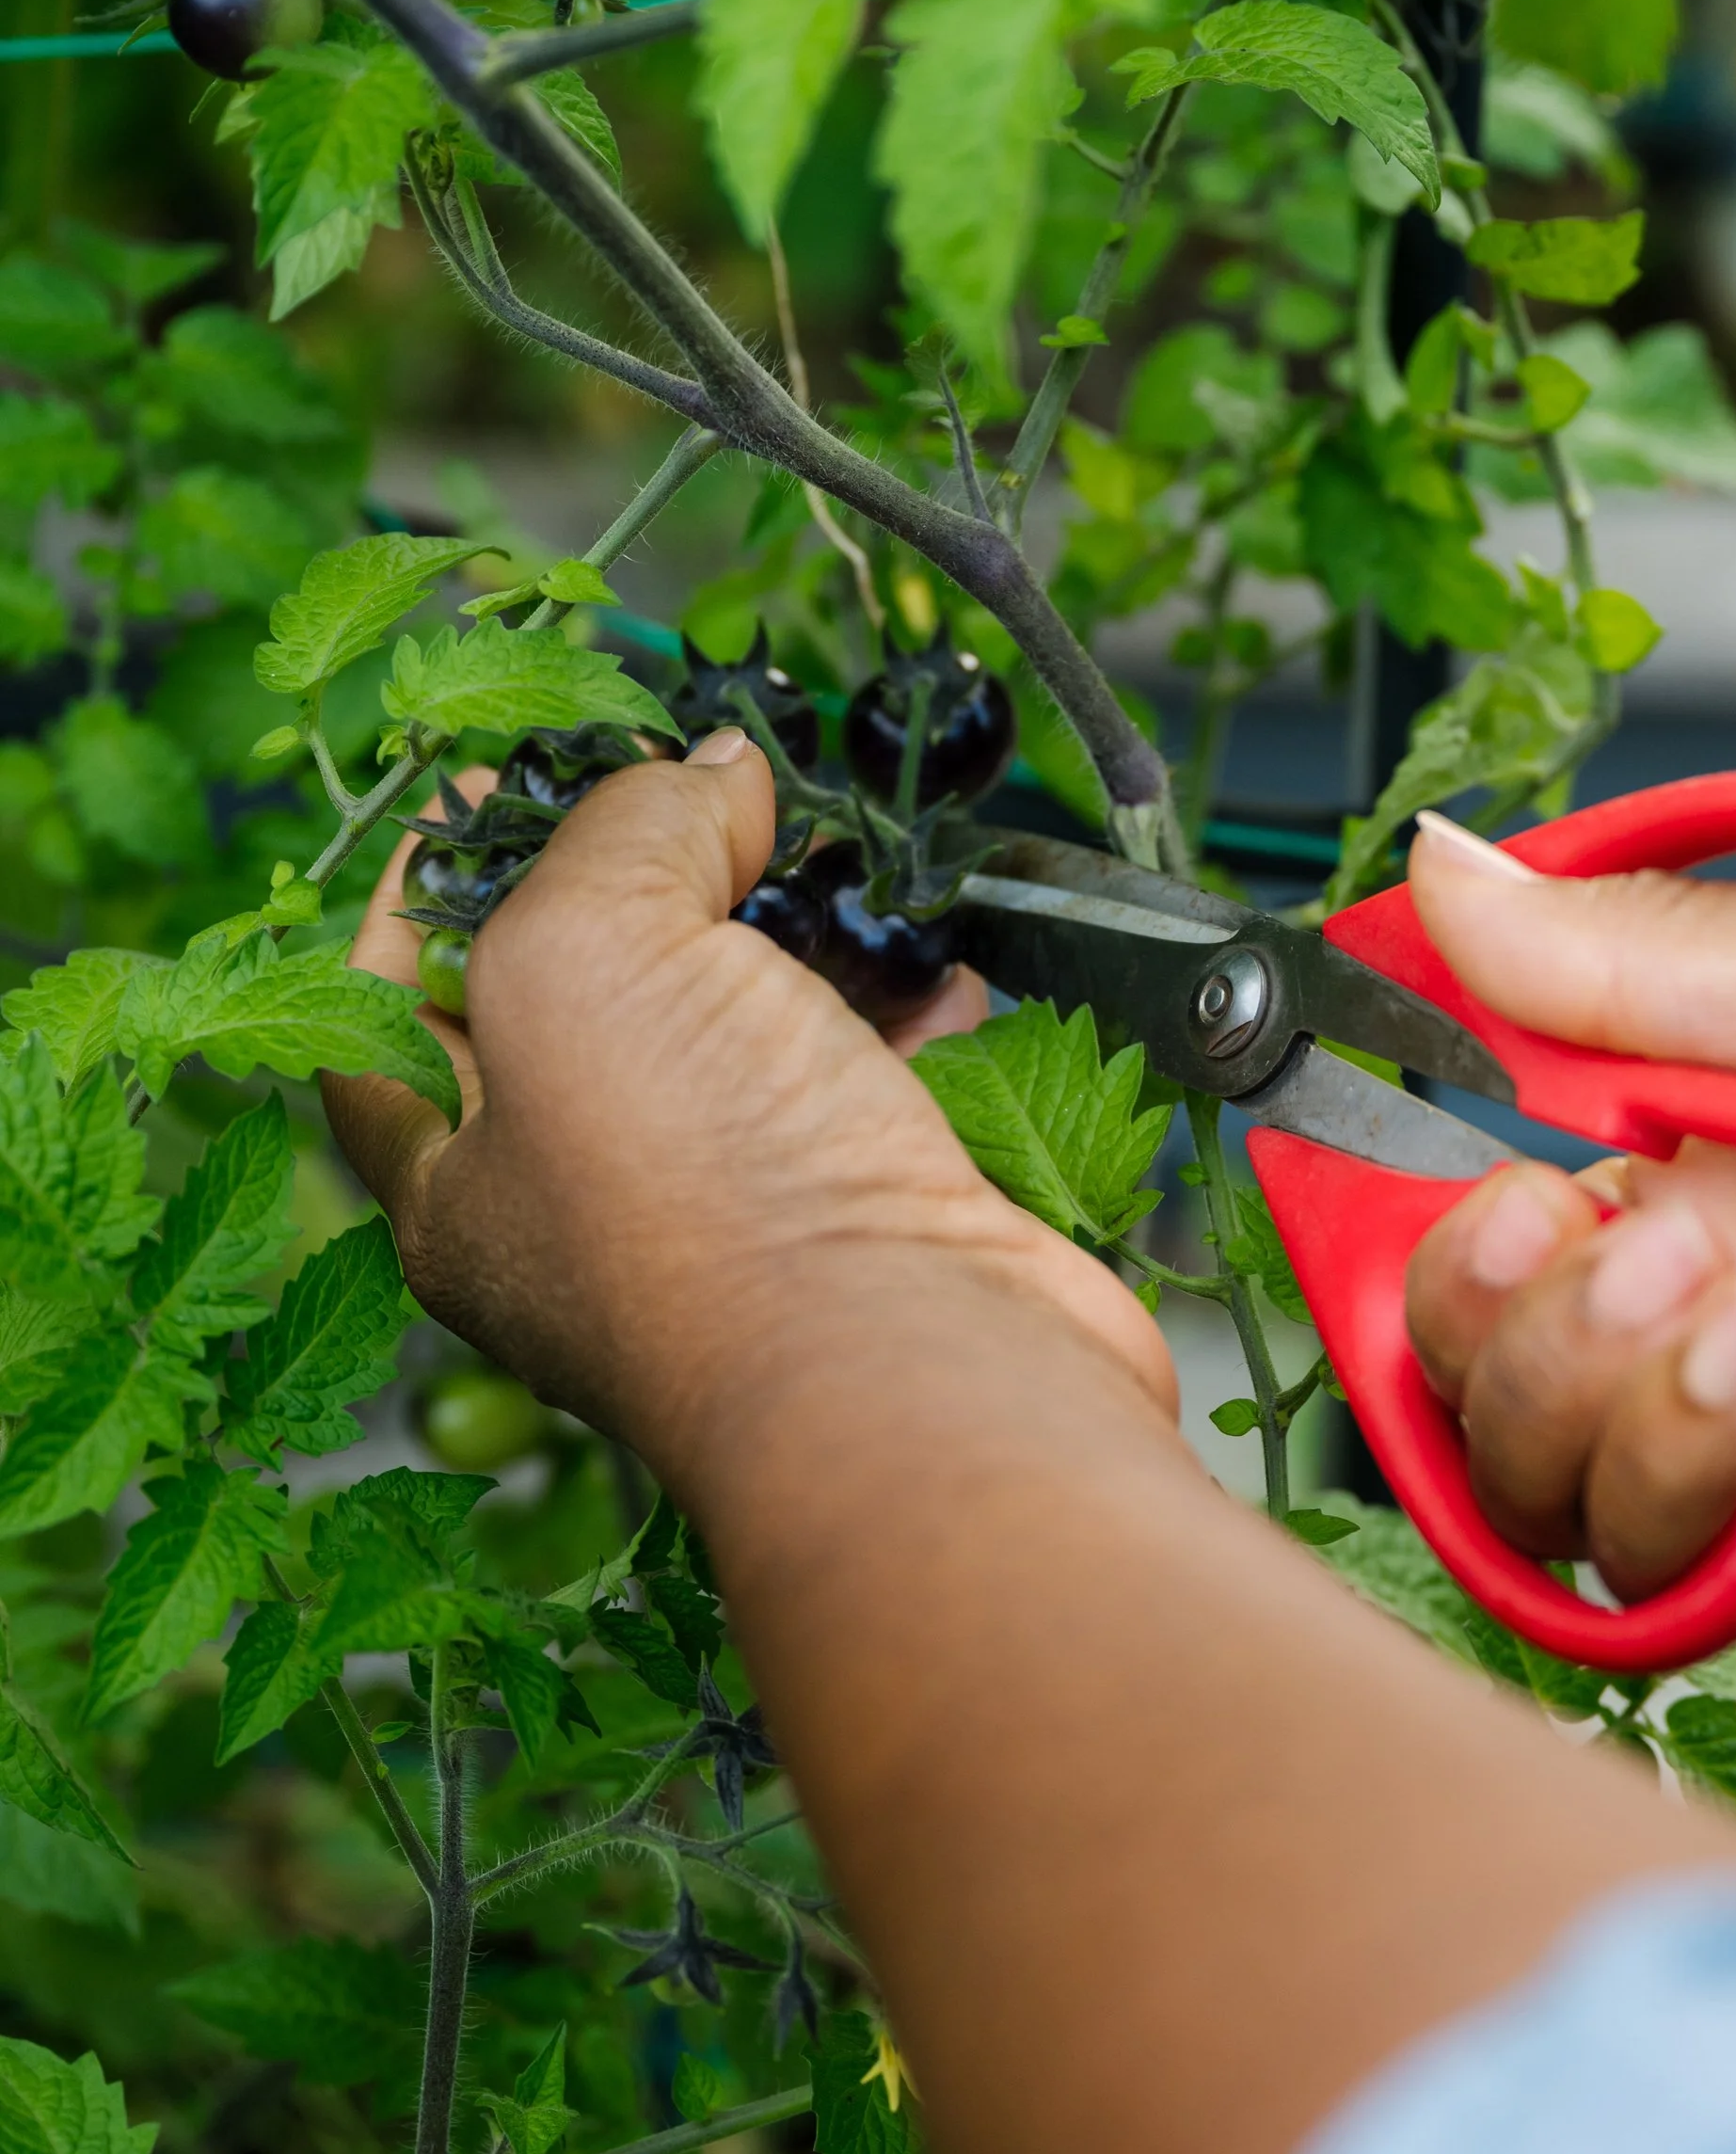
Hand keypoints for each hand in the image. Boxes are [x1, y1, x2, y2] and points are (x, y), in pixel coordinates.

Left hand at [324, 733, 1175, 1481]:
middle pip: (581, 1011)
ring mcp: (741, 1222)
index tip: (486, 786)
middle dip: (633, 888)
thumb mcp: (588, 952)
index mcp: (460, 1189)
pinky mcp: (873, 1215)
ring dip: (781, 935)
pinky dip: (903, 1014)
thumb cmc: (708, 1200)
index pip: (386, 1021)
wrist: (925, 1378)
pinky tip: (932, 969)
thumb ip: (621, 834)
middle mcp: (589, 1218)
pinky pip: (871, 1085)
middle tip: (680, 788)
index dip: (417, 892)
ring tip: (812, 844)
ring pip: (741, 1037)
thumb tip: (708, 776)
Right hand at [1402, 818, 1735, 1739]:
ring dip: (1670, 1448)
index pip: (1482, 1282)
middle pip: (1510, 1443)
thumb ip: (1650, 961)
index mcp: (1711, 1186)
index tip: (1508, 1207)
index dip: (1450, 1274)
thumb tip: (1440, 881)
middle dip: (1544, 1367)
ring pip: (1621, 1563)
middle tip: (1676, 1264)